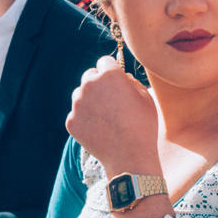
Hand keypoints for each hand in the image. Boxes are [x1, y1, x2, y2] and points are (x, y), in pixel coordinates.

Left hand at [66, 56, 161, 174]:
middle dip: (98, 83)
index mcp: (109, 75)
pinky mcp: (71, 121)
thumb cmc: (143, 125)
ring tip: (107, 117)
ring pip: (81, 95)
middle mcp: (89, 85)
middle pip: (90, 76)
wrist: (130, 155)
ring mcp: (77, 104)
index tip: (116, 79)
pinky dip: (86, 119)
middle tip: (111, 99)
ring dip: (90, 100)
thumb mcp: (146, 97)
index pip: (105, 61)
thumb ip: (131, 82)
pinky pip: (77, 114)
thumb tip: (122, 77)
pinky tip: (100, 129)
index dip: (112, 70)